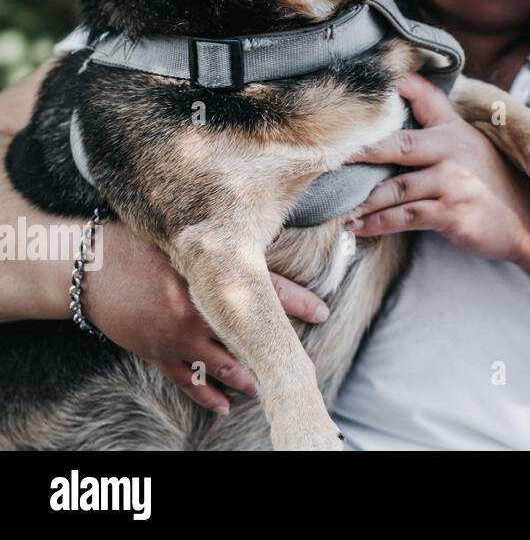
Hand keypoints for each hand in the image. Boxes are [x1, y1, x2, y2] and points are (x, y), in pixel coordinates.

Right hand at [82, 219, 329, 413]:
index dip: (298, 303)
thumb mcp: (185, 239)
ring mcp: (177, 336)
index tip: (323, 312)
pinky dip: (207, 396)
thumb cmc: (139, 244)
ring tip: (266, 386)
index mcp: (210, 277)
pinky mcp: (157, 352)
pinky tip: (224, 406)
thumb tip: (261, 243)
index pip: (267, 290)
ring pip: (223, 365)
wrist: (88, 267)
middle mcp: (198, 310)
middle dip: (276, 348)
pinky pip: (187, 382)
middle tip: (299, 362)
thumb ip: (221, 249)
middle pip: (250, 334)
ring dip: (247, 378)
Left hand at [348, 74, 529, 264]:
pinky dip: (378, 224)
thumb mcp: (470, 145)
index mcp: (455, 131)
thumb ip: (439, 121)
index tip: (364, 88)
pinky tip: (359, 228)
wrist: (527, 222)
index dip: (396, 87)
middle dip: (361, 151)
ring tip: (339, 206)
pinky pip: (405, 217)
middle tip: (330, 156)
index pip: (424, 98)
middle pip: (398, 145)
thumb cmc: (491, 183)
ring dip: (364, 199)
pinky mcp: (451, 213)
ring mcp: (453, 183)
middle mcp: (454, 152)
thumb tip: (403, 91)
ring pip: (395, 188)